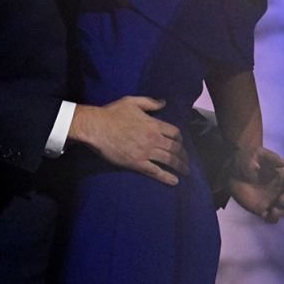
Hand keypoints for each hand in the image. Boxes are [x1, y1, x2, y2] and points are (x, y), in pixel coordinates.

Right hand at [68, 97, 188, 185]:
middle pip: (175, 148)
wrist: (97, 127)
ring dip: (180, 166)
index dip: (180, 139)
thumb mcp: (132, 101)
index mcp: (153, 124)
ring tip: (185, 171)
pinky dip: (167, 177)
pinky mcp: (137, 163)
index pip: (175, 133)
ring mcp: (146, 152)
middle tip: (187, 160)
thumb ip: (150, 102)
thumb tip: (164, 102)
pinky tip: (175, 181)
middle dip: (183, 155)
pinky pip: (156, 172)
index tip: (181, 144)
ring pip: (169, 160)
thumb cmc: (112, 113)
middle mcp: (153, 138)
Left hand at [229, 145, 283, 222]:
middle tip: (280, 198)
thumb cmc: (247, 159)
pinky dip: (272, 219)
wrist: (231, 171)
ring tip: (273, 210)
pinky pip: (272, 219)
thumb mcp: (258, 154)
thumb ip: (271, 157)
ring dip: (283, 212)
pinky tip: (265, 215)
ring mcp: (273, 201)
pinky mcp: (263, 210)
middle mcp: (281, 190)